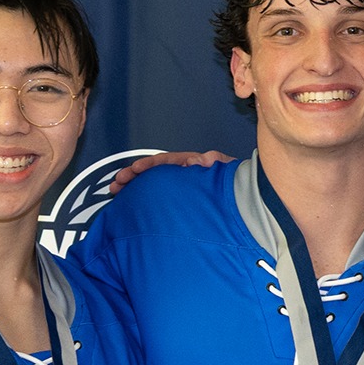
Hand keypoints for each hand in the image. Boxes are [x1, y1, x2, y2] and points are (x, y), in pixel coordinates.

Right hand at [108, 150, 228, 194]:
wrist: (246, 203)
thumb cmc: (238, 185)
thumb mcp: (227, 171)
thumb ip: (215, 163)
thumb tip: (200, 160)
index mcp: (193, 165)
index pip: (167, 161)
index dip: (150, 164)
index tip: (136, 169)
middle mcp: (184, 174)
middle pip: (154, 171)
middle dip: (134, 174)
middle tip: (118, 181)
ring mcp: (181, 188)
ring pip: (153, 184)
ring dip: (135, 185)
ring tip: (117, 190)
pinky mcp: (181, 202)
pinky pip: (158, 197)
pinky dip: (143, 198)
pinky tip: (131, 204)